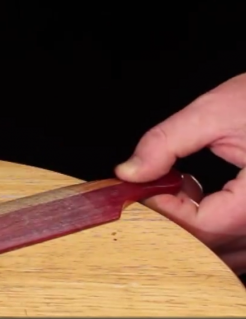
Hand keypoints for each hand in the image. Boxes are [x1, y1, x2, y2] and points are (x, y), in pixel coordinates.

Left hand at [116, 73, 245, 275]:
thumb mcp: (215, 111)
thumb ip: (166, 142)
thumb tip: (129, 172)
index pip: (202, 225)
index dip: (163, 210)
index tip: (140, 187)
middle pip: (213, 248)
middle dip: (174, 221)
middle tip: (151, 188)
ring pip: (228, 253)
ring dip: (193, 229)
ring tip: (178, 187)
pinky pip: (240, 244)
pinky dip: (214, 228)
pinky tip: (200, 195)